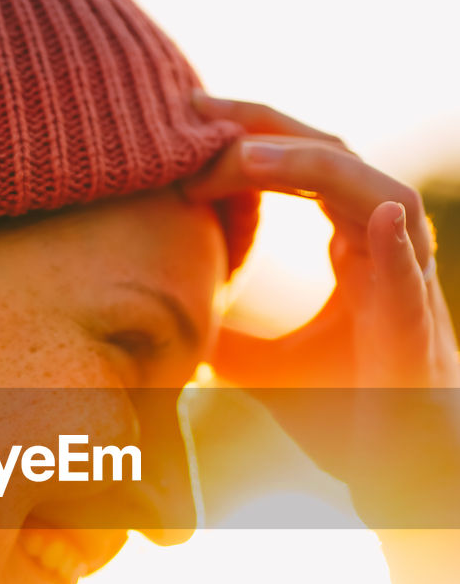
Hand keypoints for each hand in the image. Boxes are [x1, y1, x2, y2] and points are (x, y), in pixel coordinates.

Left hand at [184, 94, 459, 527]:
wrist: (396, 476)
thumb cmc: (344, 413)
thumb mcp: (260, 365)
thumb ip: (224, 330)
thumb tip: (167, 314)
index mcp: (353, 245)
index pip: (302, 165)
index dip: (246, 137)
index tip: (182, 126)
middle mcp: (384, 247)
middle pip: (329, 155)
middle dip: (262, 126)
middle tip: (191, 108)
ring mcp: (405, 280)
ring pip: (371, 191)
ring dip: (306, 166)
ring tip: (239, 151)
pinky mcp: (417, 328)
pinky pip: (409, 273)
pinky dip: (392, 243)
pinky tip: (372, 216)